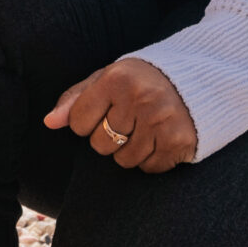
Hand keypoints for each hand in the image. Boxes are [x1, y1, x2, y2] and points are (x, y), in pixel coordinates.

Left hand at [44, 57, 195, 173]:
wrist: (197, 80)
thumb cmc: (141, 80)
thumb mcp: (107, 78)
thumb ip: (76, 99)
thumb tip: (50, 122)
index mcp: (116, 79)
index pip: (77, 122)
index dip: (87, 121)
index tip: (105, 110)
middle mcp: (139, 99)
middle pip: (100, 145)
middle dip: (109, 137)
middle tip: (129, 119)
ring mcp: (161, 121)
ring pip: (124, 160)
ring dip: (130, 150)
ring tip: (145, 128)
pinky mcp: (179, 141)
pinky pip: (149, 167)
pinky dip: (152, 159)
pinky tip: (160, 138)